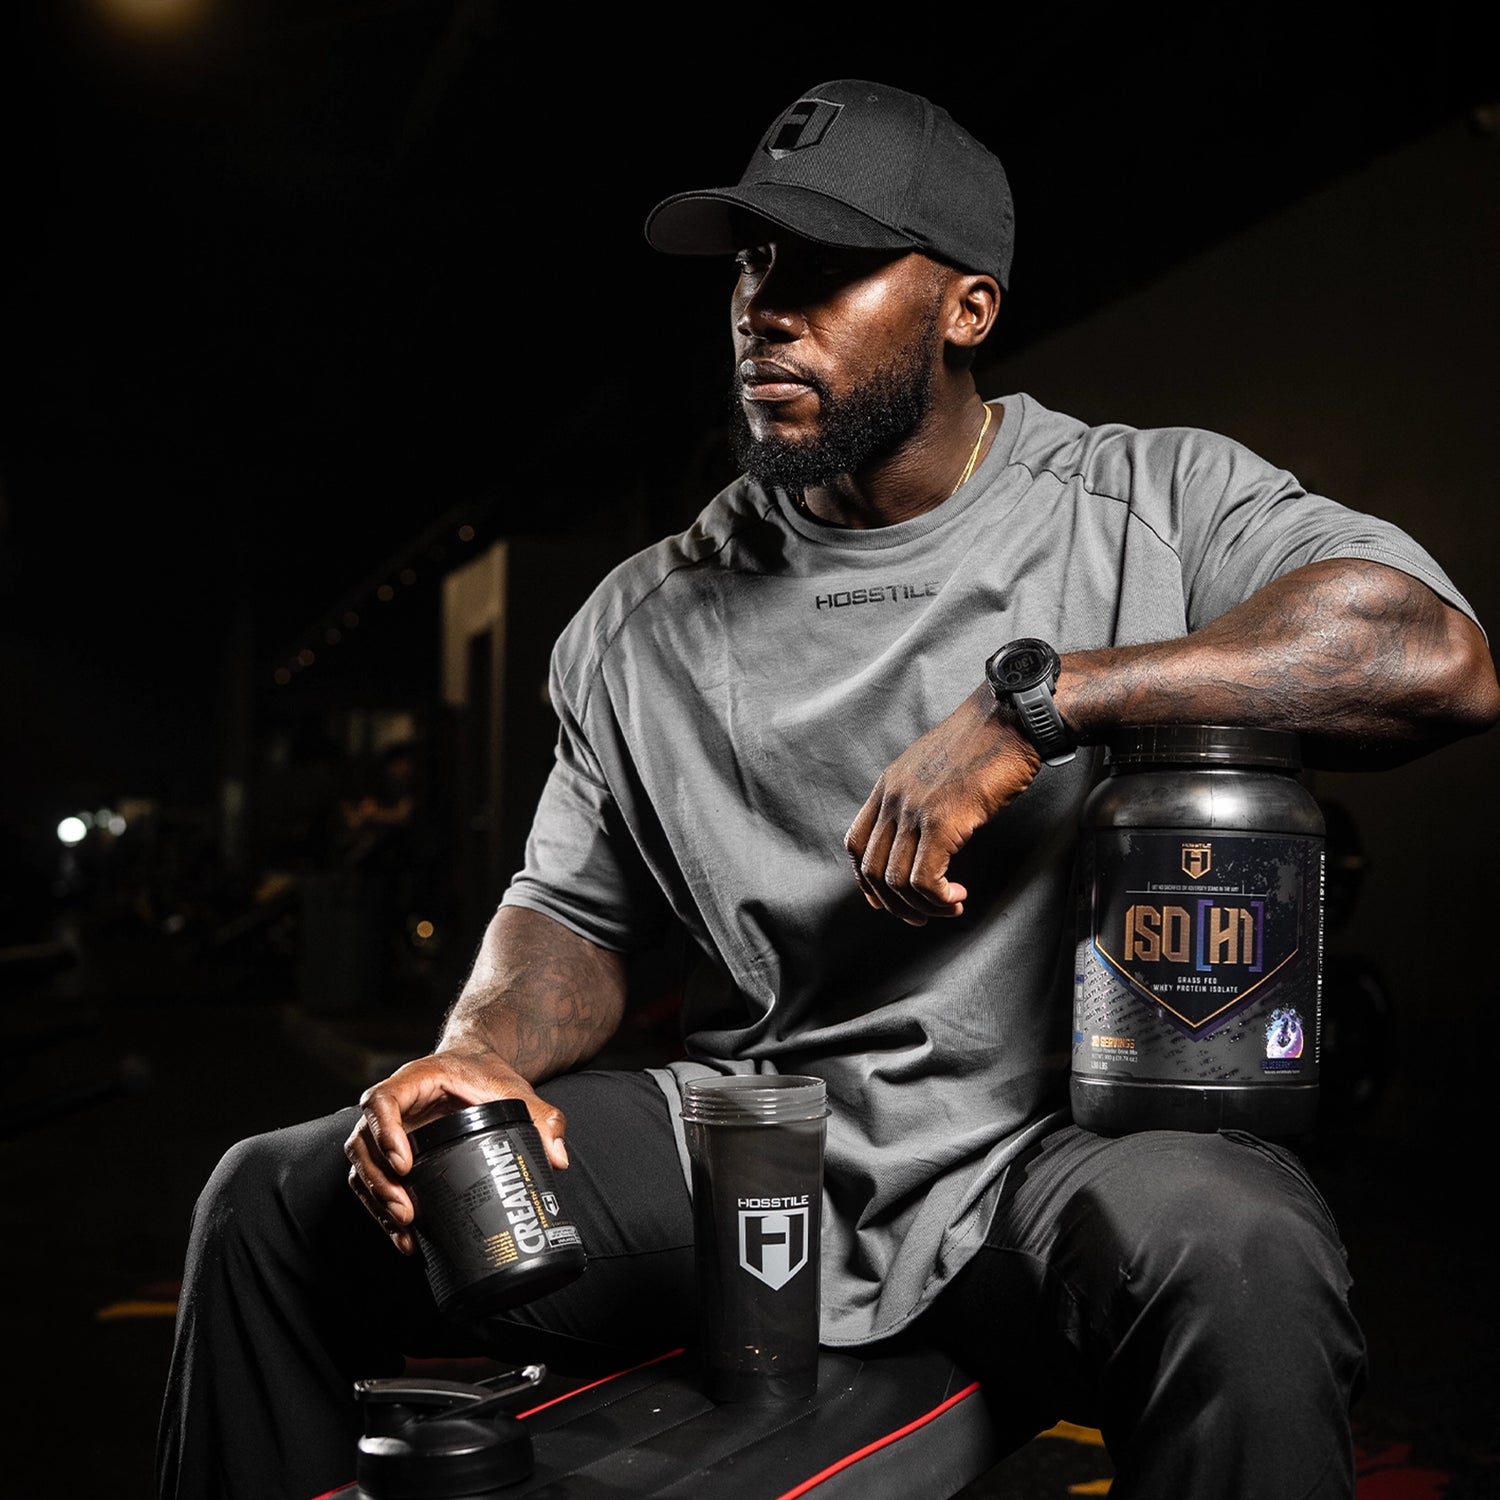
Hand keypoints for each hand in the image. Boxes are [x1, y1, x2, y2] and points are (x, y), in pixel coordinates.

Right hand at [343, 1049, 568, 1254]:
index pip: (381, 1102)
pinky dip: (381, 1211)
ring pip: (361, 1168)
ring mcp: (385, 1132)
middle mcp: (391, 1106)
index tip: (404, 1164)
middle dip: (379, 1182)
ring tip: (405, 1230)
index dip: (384, 1132)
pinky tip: (406, 1238)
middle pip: (361, 1142)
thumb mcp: (514, 1090)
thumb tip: (558, 1159)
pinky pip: (372, 1183)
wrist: (475, 1068)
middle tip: (406, 1212)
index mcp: (413, 1080)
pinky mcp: (389, 1155)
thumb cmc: (487, 1075)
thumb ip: (541, 1117)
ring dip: (376, 1202)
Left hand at [844, 684, 1040, 924]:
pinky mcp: (942, 822)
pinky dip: (939, 898)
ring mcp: (915, 810)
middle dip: (894, 904)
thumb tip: (923, 835)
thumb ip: (920, 798)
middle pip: (871, 869)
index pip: (855, 842)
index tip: (889, 898)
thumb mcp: (937, 768)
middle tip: (924, 915)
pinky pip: (924, 879)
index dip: (866, 879)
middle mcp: (893, 798)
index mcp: (888, 784)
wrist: (1013, 719)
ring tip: (950, 905)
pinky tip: (958, 896)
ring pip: (896, 881)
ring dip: (922, 905)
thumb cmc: (986, 743)